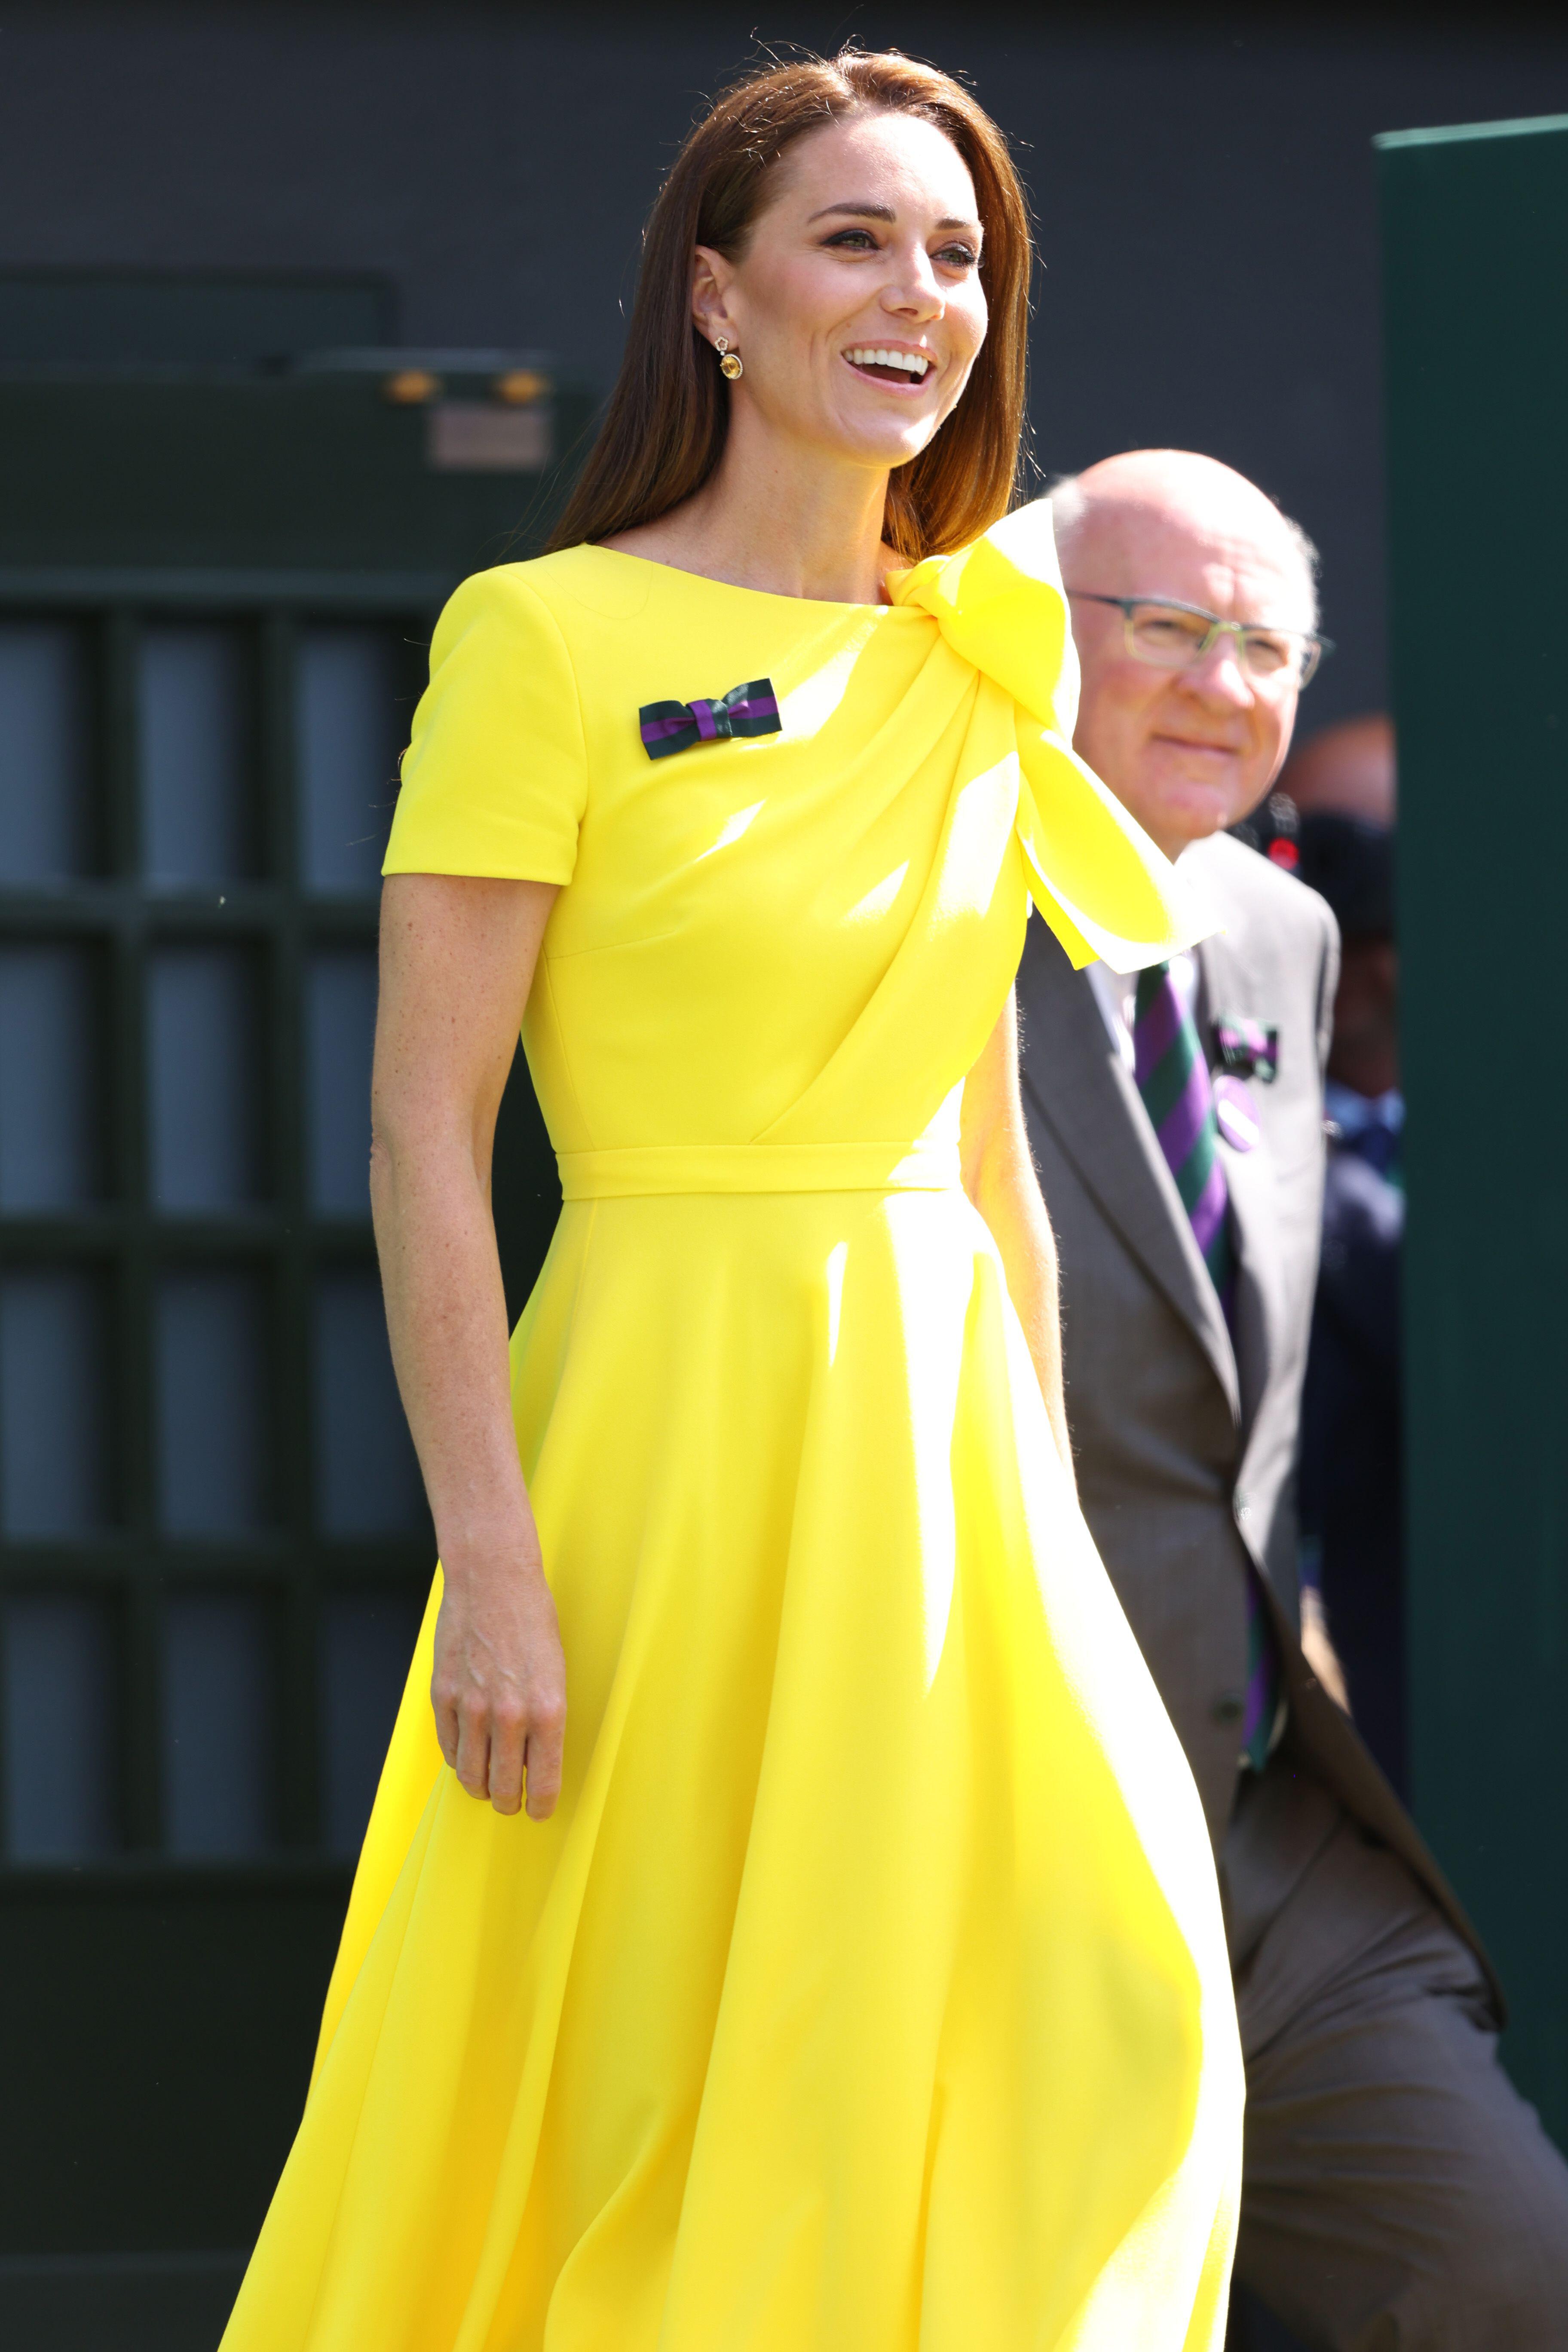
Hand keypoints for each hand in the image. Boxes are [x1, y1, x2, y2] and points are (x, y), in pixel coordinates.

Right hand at [430, 1528, 566, 1818]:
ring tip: (489, 1784)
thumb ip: (546, 1720)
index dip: (542, 1806)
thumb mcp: (556, 1673)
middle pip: (503, 1788)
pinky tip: (468, 1754)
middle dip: (509, 1803)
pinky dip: (458, 1759)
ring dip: (481, 1787)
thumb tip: (536, 1763)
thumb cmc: (533, 1621)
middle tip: (512, 1801)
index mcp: (548, 1709)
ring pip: (470, 1775)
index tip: (540, 1811)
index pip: (545, 1783)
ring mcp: (471, 1706)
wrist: (493, 1580)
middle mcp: (509, 1714)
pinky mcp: (442, 1695)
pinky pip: (448, 1748)